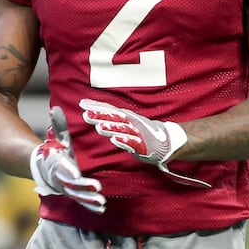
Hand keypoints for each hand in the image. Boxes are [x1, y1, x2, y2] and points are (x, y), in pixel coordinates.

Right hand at [29, 107, 104, 212]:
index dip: (68, 170)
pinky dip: (90, 206)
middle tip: (96, 187)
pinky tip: (102, 209)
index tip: (76, 172)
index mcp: (57, 164)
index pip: (61, 168)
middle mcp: (61, 179)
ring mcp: (67, 189)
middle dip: (83, 187)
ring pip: (77, 196)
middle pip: (71, 184)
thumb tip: (56, 108)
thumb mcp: (58, 138)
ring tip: (101, 201)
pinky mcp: (74, 194)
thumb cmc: (56, 150)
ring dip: (89, 199)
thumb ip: (58, 125)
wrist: (46, 168)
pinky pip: (82, 201)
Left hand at [78, 98, 207, 187]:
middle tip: (86, 114)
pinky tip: (116, 139)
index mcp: (126, 118)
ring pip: (122, 130)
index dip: (95, 107)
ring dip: (111, 128)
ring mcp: (137, 133)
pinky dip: (125, 141)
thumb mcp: (125, 125)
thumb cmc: (143, 133)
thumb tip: (93, 115)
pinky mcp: (143, 145)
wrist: (166, 142)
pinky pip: (133, 143)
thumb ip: (110, 121)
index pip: (109, 110)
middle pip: (113, 118)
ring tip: (99, 127)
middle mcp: (131, 123)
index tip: (82, 104)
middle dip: (100, 116)